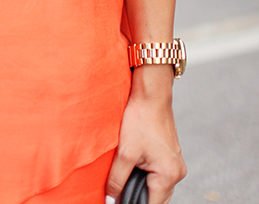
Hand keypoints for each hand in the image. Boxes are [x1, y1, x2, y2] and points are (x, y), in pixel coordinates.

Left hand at [105, 70, 186, 203]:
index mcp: (168, 174)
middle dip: (139, 197)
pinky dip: (148, 177)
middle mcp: (177, 172)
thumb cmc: (140, 119)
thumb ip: (117, 179)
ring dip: (144, 187)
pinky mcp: (171, 155)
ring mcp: (176, 163)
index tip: (119, 201)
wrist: (151, 94)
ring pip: (159, 188)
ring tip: (126, 179)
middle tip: (120, 192)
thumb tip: (110, 199)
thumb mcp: (125, 152)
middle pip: (158, 199)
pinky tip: (135, 168)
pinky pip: (160, 175)